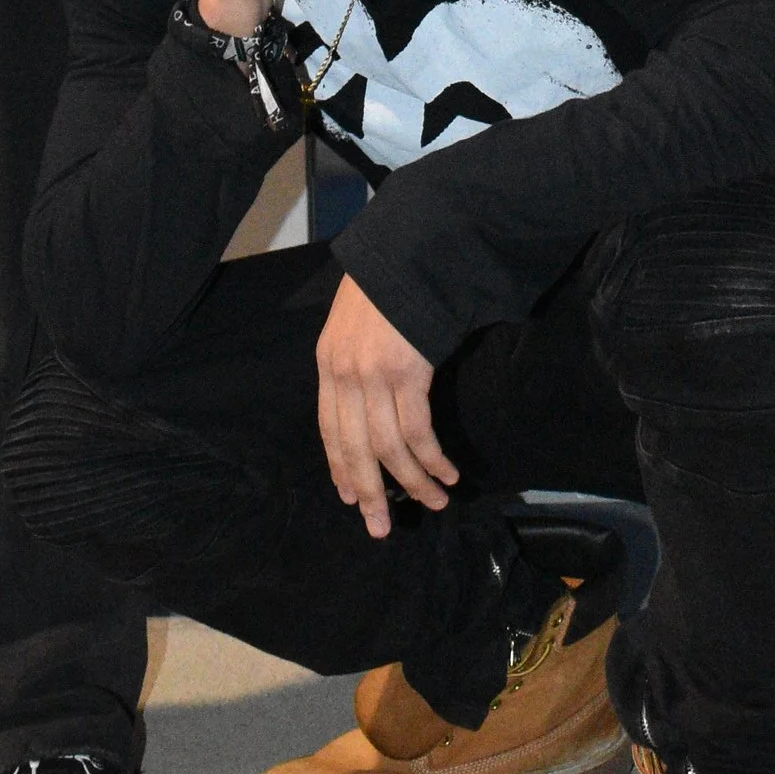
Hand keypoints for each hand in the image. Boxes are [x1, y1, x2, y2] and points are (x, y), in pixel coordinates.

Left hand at [316, 275, 456, 535]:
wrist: (408, 245)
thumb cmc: (388, 282)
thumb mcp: (357, 320)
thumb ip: (356, 357)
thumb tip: (372, 396)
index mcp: (328, 361)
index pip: (329, 429)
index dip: (340, 467)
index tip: (351, 497)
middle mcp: (343, 373)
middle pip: (353, 449)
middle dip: (370, 493)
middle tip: (379, 528)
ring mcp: (373, 374)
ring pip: (388, 448)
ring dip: (413, 482)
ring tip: (434, 502)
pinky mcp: (406, 371)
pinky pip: (416, 431)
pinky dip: (432, 459)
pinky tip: (446, 473)